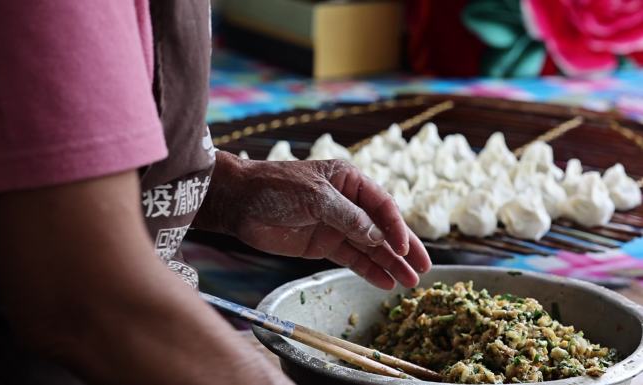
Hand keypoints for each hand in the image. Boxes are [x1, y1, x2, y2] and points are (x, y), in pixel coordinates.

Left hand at [196, 152, 430, 289]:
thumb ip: (348, 217)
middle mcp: (349, 203)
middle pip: (382, 229)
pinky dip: (368, 270)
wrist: (239, 202)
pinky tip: (385, 282)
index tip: (405, 249)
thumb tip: (379, 238)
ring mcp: (337, 225)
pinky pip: (352, 259)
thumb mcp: (316, 197)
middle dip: (403, 249)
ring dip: (389, 264)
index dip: (397, 228)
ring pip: (370, 247)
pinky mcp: (323, 245)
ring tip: (410, 282)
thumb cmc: (276, 187)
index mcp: (350, 181)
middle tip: (424, 269)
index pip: (382, 206)